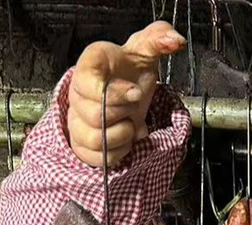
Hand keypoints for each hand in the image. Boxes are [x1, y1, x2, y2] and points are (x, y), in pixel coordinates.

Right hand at [68, 21, 185, 167]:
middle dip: (124, 114)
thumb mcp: (145, 49)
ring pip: (97, 140)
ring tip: (129, 123)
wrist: (124, 90)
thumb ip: (159, 38)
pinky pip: (99, 159)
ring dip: (122, 136)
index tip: (135, 92)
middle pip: (95, 115)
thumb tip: (174, 40)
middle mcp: (77, 95)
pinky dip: (118, 153)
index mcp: (89, 67)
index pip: (87, 83)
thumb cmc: (129, 72)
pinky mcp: (83, 145)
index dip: (115, 93)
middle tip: (133, 107)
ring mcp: (77, 121)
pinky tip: (125, 139)